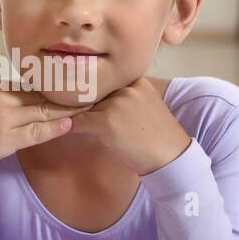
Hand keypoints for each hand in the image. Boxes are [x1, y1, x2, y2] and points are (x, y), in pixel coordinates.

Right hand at [0, 79, 93, 174]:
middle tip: (98, 88)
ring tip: (93, 104)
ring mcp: (4, 118)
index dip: (61, 79)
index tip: (82, 77)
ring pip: (44, 111)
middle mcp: (2, 97)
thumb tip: (31, 92)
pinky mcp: (4, 139)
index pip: (37, 79)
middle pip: (44, 92)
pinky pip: (35, 132)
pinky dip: (55, 128)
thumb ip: (7, 94)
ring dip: (69, 108)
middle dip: (71, 91)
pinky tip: (71, 124)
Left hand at [66, 76, 191, 175]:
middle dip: (88, 104)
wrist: (171, 157)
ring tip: (76, 123)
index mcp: (138, 81)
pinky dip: (71, 126)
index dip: (96, 91)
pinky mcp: (107, 121)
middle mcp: (127, 88)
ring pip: (86, 107)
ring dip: (81, 116)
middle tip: (78, 111)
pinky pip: (79, 121)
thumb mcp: (146, 106)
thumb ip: (126, 99)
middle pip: (96, 93)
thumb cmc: (158, 137)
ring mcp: (117, 103)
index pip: (107, 81)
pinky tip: (67, 129)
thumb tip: (98, 100)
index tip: (84, 96)